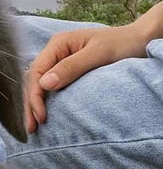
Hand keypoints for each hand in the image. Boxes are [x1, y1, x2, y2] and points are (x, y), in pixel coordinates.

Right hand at [25, 23, 149, 132]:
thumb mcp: (98, 54)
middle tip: (31, 128)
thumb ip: (71, 67)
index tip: (41, 116)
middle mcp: (54, 51)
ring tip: (33, 125)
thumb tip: (44, 84)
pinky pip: (49, 85)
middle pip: (34, 79)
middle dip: (30, 103)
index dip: (35, 95)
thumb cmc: (121, 44)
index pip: (37, 71)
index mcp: (58, 44)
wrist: (138, 40)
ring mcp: (59, 60)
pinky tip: (41, 112)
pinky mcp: (65, 69)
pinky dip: (43, 99)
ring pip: (38, 83)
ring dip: (33, 103)